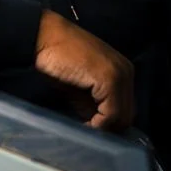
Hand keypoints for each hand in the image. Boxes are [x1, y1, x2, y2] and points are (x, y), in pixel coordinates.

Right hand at [35, 10, 134, 129]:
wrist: (44, 37)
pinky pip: (111, 114)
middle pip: (126, 115)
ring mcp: (120, 74)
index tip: (91, 131)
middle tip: (87, 133)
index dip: (109, 124)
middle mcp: (126, 71)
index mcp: (122, 70)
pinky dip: (98, 125)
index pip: (125, 109)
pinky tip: (83, 125)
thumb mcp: (80, 86)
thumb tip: (99, 126)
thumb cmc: (57, 59)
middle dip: (107, 128)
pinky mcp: (110, 79)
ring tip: (84, 130)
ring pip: (122, 117)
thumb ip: (94, 104)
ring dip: (103, 129)